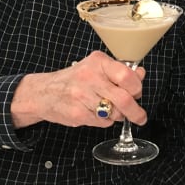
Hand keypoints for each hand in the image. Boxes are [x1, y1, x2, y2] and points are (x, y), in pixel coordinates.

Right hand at [11, 51, 145, 128]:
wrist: (43, 92)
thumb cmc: (74, 80)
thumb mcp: (96, 68)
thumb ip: (120, 71)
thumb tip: (140, 74)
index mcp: (98, 62)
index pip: (127, 76)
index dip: (137, 87)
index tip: (138, 92)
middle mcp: (89, 77)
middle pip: (124, 99)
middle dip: (136, 111)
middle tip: (139, 116)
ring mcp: (82, 96)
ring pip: (115, 113)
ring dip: (118, 115)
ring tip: (110, 110)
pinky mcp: (77, 113)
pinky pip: (103, 123)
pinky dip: (105, 121)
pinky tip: (96, 113)